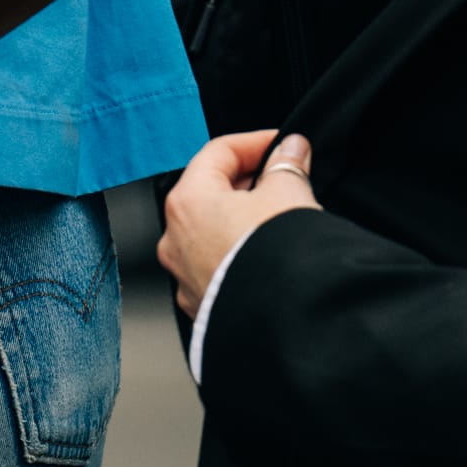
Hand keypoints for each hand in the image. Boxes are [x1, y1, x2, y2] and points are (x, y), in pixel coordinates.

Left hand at [157, 130, 318, 321]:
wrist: (287, 323)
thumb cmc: (280, 260)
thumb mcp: (289, 195)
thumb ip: (287, 165)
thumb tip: (291, 149)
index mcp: (187, 202)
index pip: (218, 152)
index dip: (256, 142)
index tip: (283, 144)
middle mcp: (175, 239)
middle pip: (211, 192)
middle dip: (251, 181)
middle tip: (287, 178)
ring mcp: (185, 276)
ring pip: (213, 231)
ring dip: (244, 218)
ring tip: (282, 217)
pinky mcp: (202, 305)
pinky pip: (218, 265)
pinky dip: (240, 252)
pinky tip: (269, 254)